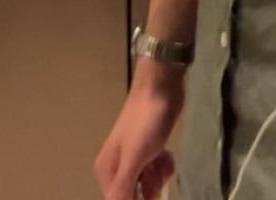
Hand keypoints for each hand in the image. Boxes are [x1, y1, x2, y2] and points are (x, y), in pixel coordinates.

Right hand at [94, 65, 184, 199]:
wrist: (161, 86)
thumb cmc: (146, 121)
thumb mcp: (134, 157)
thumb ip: (123, 188)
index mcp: (107, 170)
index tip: (154, 194)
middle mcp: (117, 166)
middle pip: (134, 194)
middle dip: (149, 189)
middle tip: (157, 171)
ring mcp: (135, 155)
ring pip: (147, 182)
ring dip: (159, 176)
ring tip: (163, 159)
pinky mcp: (150, 147)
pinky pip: (156, 168)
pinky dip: (163, 165)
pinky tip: (167, 153)